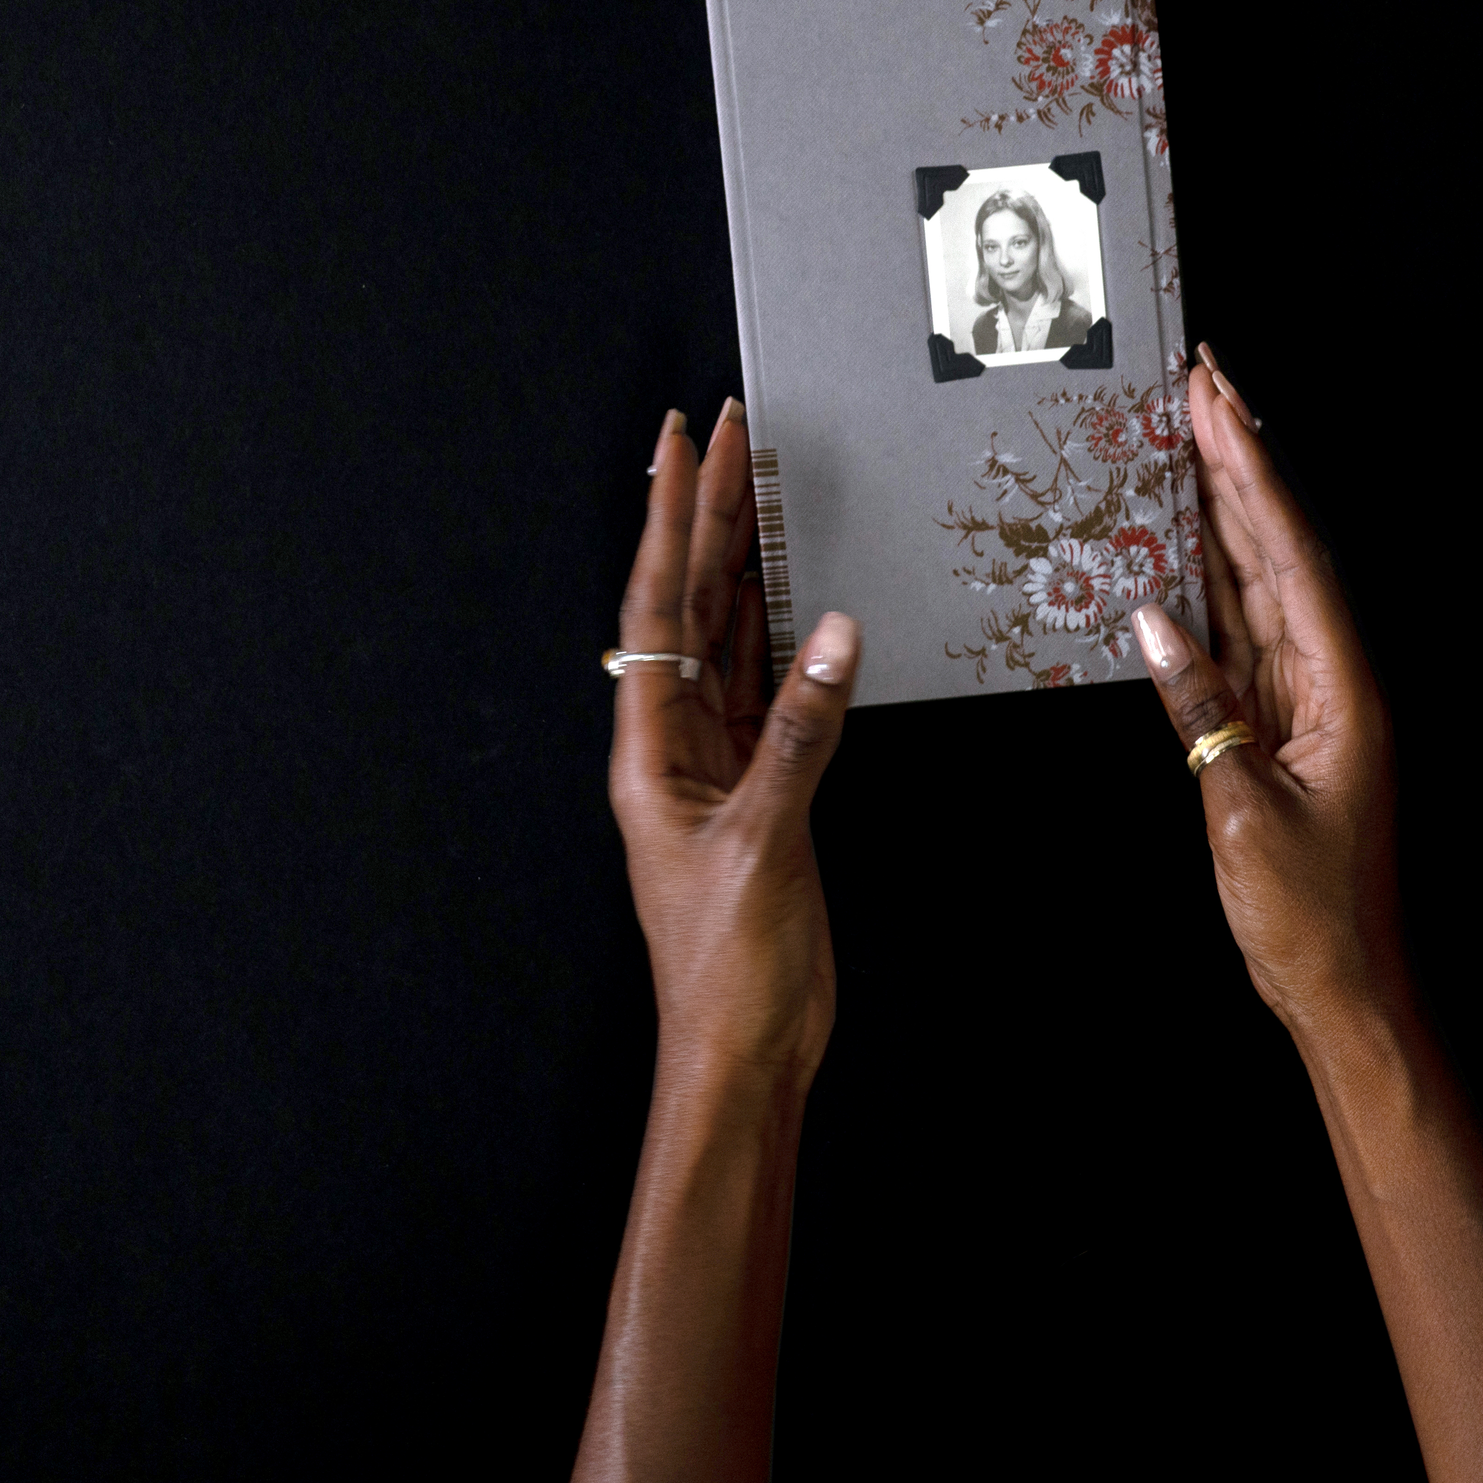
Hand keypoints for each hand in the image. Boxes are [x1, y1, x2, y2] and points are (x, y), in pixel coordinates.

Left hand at [607, 402, 857, 1094]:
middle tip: (729, 435)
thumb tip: (833, 633)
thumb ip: (803, 735)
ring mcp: (720, 764)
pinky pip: (773, 690)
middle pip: (692, 605)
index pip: (658, 606)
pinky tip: (800, 594)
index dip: (670, 518)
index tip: (681, 445)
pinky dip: (788, 636)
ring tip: (761, 487)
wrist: (744, 1047)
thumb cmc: (727, 966)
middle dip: (708, 517)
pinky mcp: (765, 790)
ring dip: (744, 563)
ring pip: (731, 639)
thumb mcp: (764, 841)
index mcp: (649, 749)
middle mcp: (676, 743)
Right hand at [1133, 353, 1398, 1037]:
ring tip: (1190, 434)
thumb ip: (1199, 712)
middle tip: (1203, 382)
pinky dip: (1211, 580)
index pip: (1290, 553)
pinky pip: (1240, 634)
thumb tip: (1155, 623)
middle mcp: (1331, 677)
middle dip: (1240, 460)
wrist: (1345, 987)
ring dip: (1226, 506)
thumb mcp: (1241, 811)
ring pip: (1258, 580)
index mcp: (1343, 687)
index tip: (1217, 400)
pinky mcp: (1277, 726)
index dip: (1250, 469)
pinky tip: (1183, 541)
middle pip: (1279, 546)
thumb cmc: (1309, 915)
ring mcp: (1305, 698)